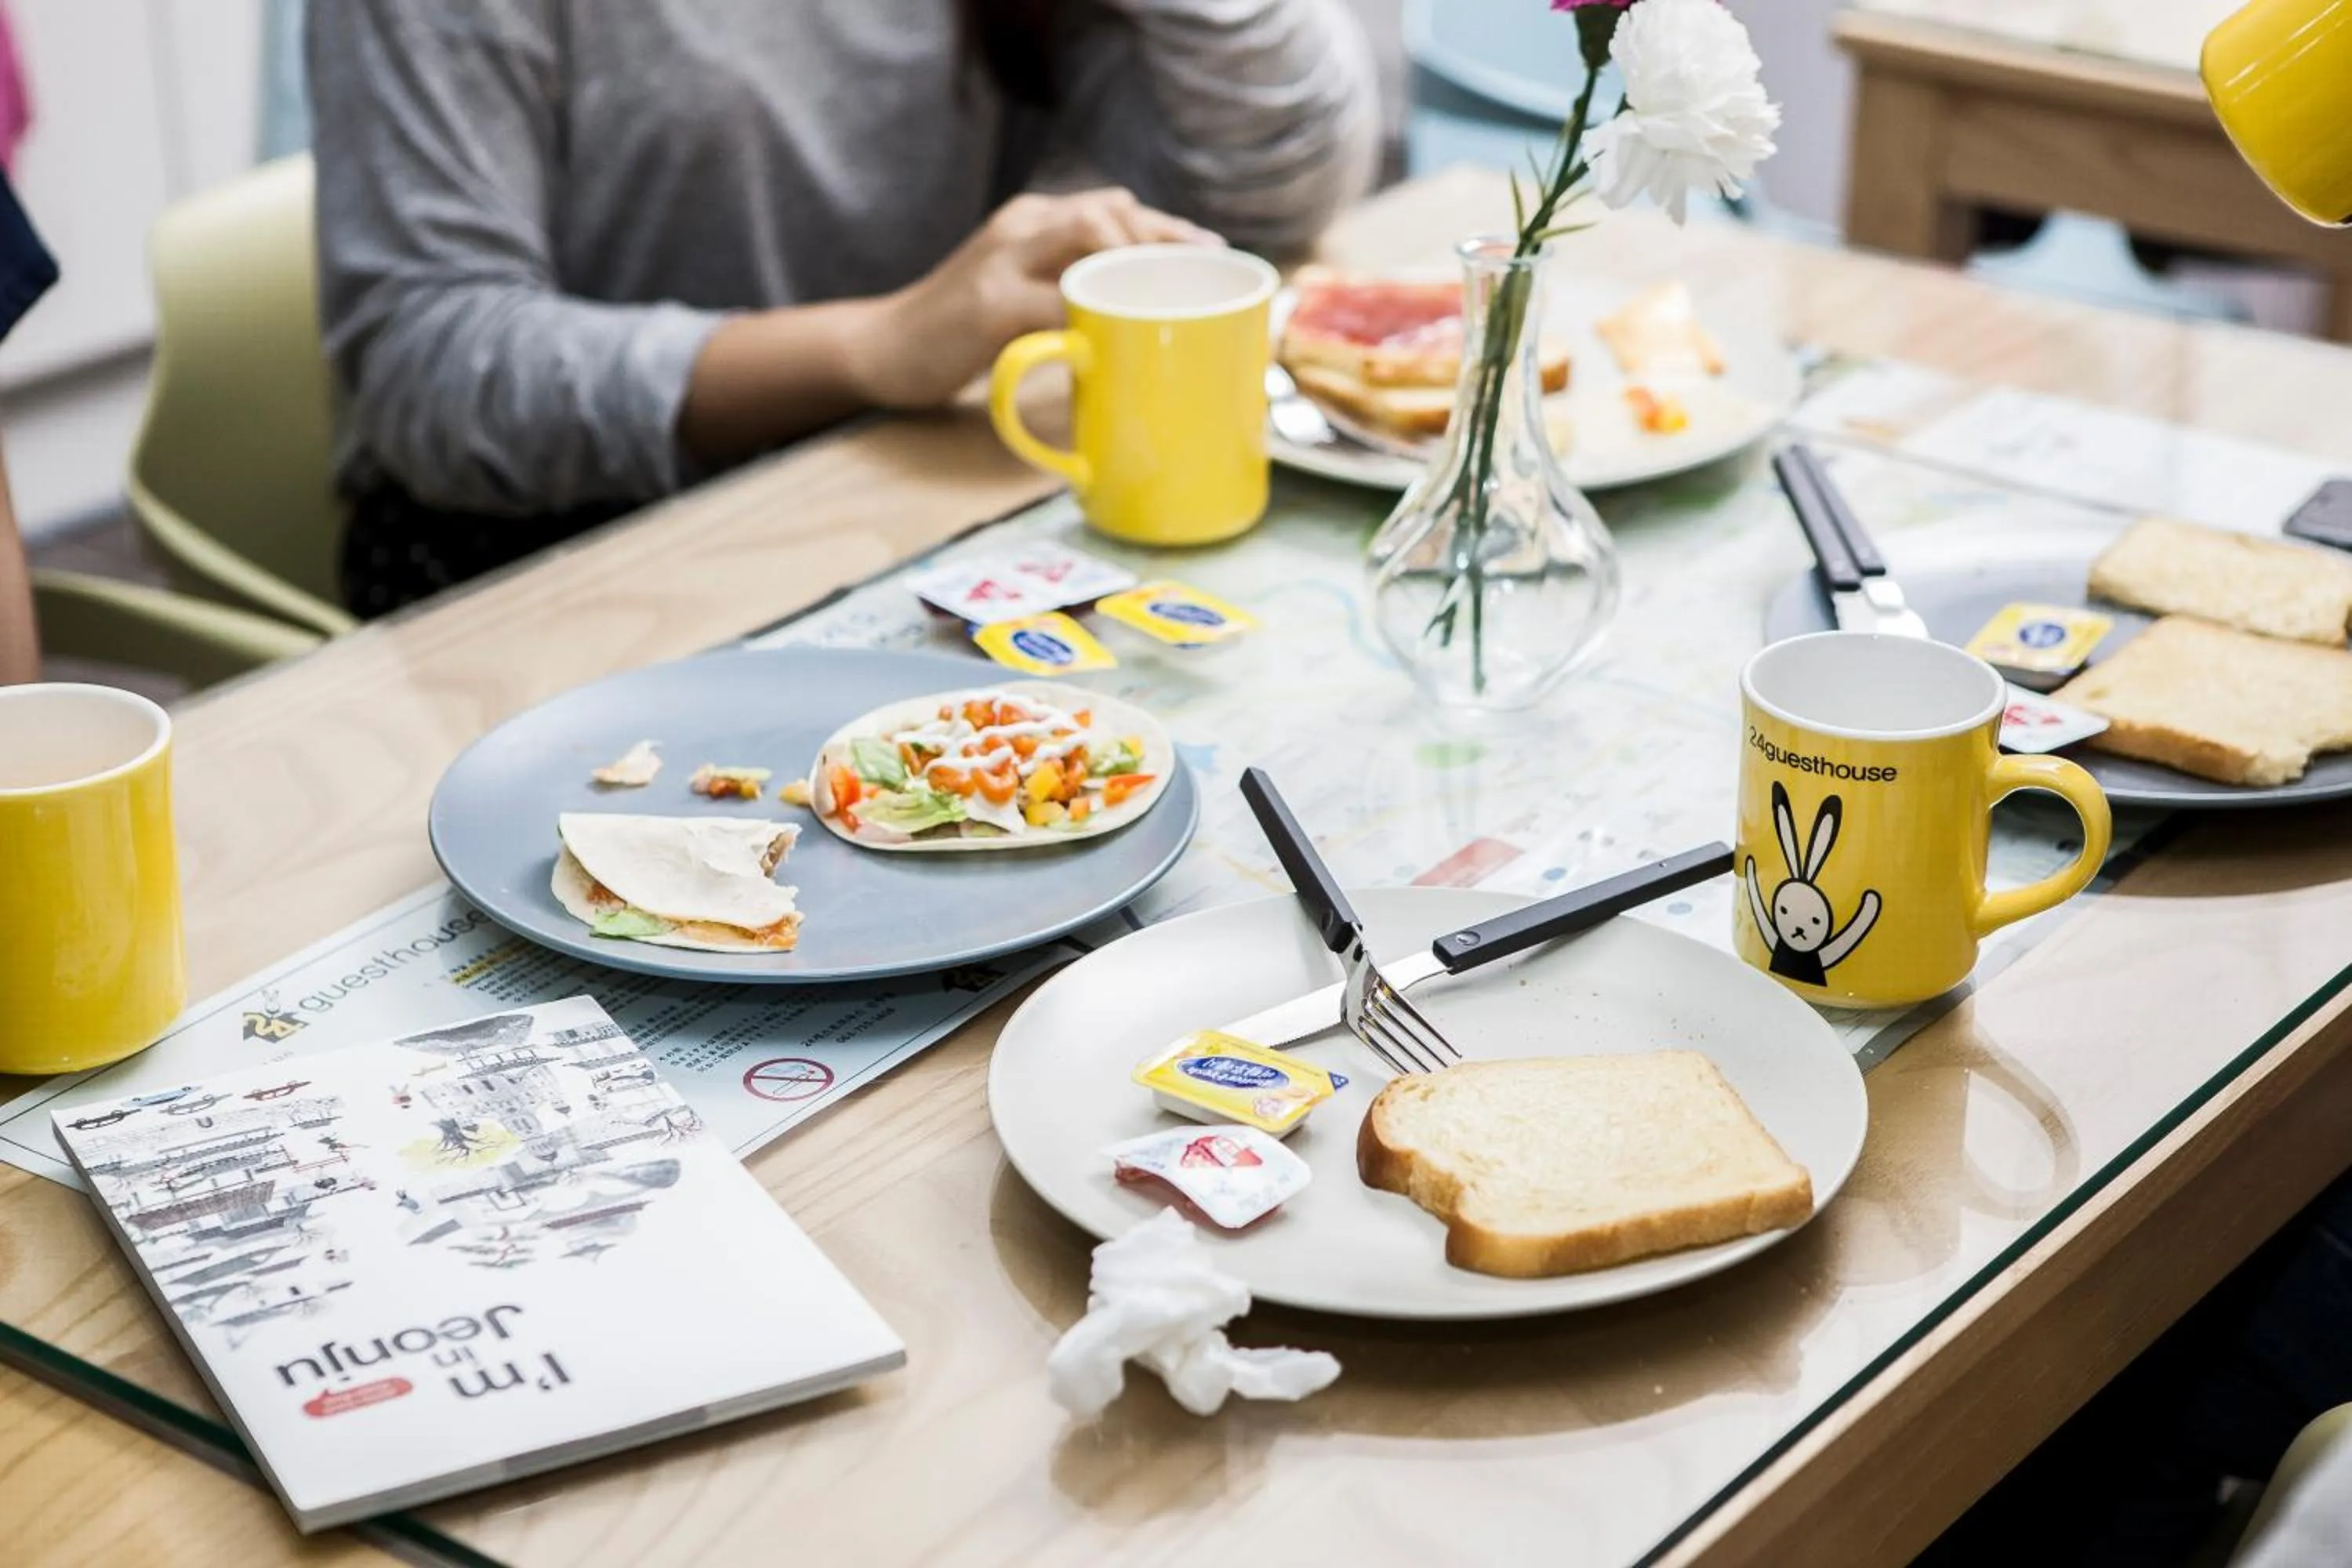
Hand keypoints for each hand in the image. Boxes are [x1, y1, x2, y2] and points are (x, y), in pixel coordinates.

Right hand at [849, 187, 1220, 408]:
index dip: (1167, 227)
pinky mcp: (988, 304)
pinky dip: (1097, 319)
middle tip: (1197, 282)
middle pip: (1109, 213)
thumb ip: (1067, 287)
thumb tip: (1138, 309)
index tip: (1211, 250)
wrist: (883, 348)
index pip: (1113, 206)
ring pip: (1089, 237)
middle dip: (1162, 244)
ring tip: (1163, 304)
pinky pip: (1059, 302)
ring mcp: (1002, 260)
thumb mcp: (1019, 294)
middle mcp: (1021, 227)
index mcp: (1032, 219)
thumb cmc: (960, 331)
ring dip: (1136, 269)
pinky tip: (1120, 341)